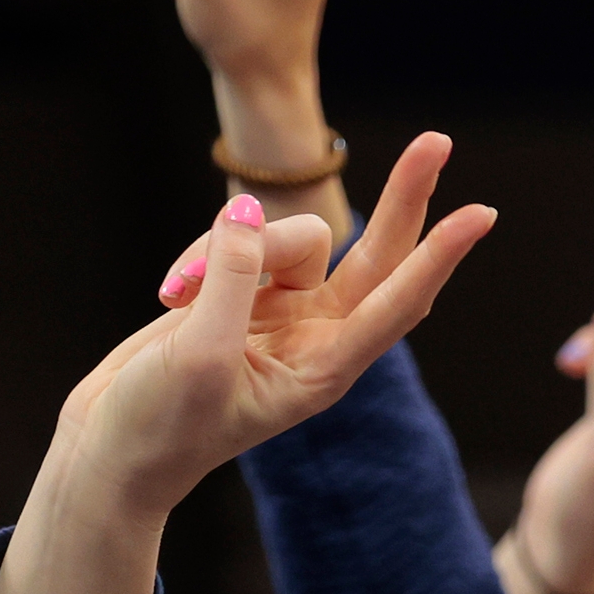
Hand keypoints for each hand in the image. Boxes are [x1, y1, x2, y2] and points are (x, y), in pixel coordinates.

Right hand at [0, 133, 491, 593]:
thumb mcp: (200, 356)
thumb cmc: (160, 426)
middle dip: (403, 198)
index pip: (397, 302)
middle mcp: (317, 336)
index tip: (482, 213)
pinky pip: (236, 241)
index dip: (438, 256)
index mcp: (326, 369)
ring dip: (227, 248)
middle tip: (438, 140)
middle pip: (375, 253)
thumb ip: (232, 279)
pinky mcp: (242, 294)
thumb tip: (249, 211)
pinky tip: (168, 294)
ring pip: (283, 237)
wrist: (110, 453)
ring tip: (175, 296)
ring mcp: (282, 312)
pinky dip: (201, 255)